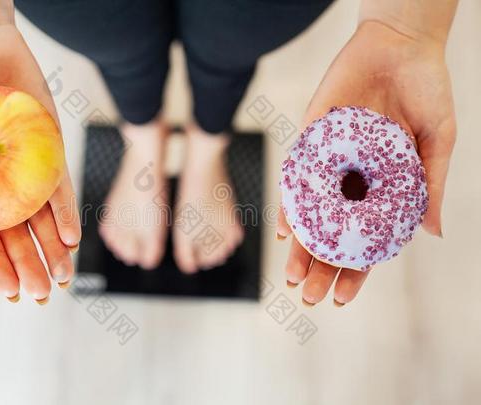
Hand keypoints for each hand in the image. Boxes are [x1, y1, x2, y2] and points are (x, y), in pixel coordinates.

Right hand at [0, 24, 81, 302]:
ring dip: (53, 248)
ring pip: (42, 218)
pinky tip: (72, 237)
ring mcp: (26, 169)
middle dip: (30, 266)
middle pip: (16, 235)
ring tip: (64, 277)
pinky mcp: (49, 151)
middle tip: (43, 294)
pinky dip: (66, 212)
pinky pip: (59, 186)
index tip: (10, 293)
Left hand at [277, 21, 455, 305]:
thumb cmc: (426, 91)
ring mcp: (331, 164)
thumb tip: (433, 233)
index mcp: (383, 188)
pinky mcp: (313, 141)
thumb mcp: (437, 142)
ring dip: (301, 246)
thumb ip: (431, 186)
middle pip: (332, 234)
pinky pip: (297, 177)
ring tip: (292, 276)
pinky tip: (284, 229)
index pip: (363, 240)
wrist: (400, 44)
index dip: (353, 271)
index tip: (341, 299)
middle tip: (308, 297)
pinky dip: (290, 202)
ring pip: (311, 214)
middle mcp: (353, 182)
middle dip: (320, 267)